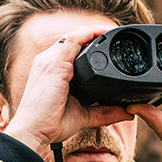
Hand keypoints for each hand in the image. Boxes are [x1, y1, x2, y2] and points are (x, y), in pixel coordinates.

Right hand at [4, 24, 133, 155]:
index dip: (89, 42)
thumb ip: (106, 112)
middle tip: (115, 36)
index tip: (109, 45)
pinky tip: (103, 33)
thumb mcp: (84, 115)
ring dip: (94, 30)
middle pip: (73, 38)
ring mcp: (49, 60)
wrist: (32, 131)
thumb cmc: (50, 124)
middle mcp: (48, 60)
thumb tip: (129, 113)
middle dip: (94, 34)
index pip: (71, 47)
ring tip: (113, 31)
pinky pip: (73, 39)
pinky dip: (89, 33)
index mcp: (52, 69)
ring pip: (74, 35)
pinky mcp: (55, 64)